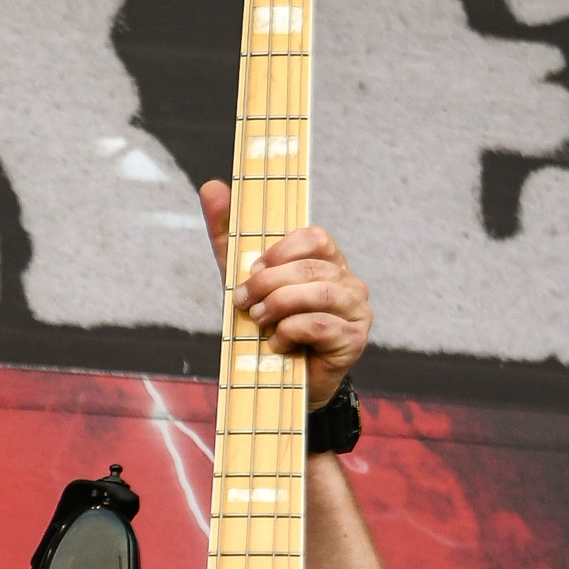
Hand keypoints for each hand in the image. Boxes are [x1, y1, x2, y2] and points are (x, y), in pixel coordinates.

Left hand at [200, 179, 373, 409]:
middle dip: (269, 283)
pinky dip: (291, 332)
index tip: (252, 269)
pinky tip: (276, 343)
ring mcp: (357, 311)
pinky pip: (322, 325)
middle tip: (242, 302)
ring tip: (258, 321)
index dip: (280, 250)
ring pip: (320, 293)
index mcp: (327, 262)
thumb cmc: (265, 325)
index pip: (315, 236)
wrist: (279, 382)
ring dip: (279, 305)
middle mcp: (349, 282)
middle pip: (312, 267)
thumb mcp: (241, 278)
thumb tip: (211, 187)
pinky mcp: (354, 340)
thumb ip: (227, 235)